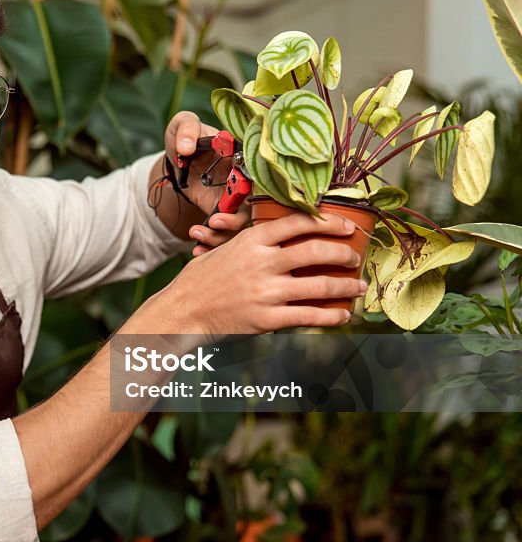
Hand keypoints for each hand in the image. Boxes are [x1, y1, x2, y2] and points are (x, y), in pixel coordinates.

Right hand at [144, 212, 368, 333]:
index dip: (328, 222)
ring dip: (346, 286)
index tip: (346, 226)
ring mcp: (266, 292)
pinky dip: (332, 316)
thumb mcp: (223, 250)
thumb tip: (284, 238)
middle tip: (354, 256)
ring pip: (321, 285)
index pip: (298, 223)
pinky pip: (310, 316)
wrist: (182, 312)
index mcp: (251, 241)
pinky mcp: (268, 318)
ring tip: (358, 286)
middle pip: (315, 250)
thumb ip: (253, 243)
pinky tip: (343, 314)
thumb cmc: (199, 280)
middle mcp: (262, 263)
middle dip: (343, 253)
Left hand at [164, 110, 249, 252]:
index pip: (260, 175)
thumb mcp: (182, 125)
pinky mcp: (223, 214)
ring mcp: (236, 201)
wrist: (175, 158)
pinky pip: (225, 235)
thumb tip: (186, 147)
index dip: (251, 190)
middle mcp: (245, 181)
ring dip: (220, 236)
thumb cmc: (185, 137)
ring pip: (240, 226)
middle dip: (237, 220)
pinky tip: (197, 249)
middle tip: (214, 221)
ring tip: (196, 233)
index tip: (234, 198)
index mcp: (243, 156)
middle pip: (254, 207)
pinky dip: (212, 245)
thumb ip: (186, 129)